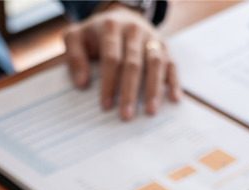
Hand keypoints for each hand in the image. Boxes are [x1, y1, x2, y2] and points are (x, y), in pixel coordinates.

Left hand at [64, 5, 180, 119]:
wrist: (120, 16)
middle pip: (134, 64)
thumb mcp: (76, 37)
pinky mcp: (164, 46)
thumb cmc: (95, 34)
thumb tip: (81, 84)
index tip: (106, 106)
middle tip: (127, 115)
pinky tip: (174, 98)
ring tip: (150, 111)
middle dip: (130, 91)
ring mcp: (152, 38)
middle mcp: (134, 30)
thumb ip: (74, 57)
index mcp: (111, 27)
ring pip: (155, 63)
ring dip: (154, 89)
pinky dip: (174, 81)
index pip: (111, 58)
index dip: (109, 83)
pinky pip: (172, 64)